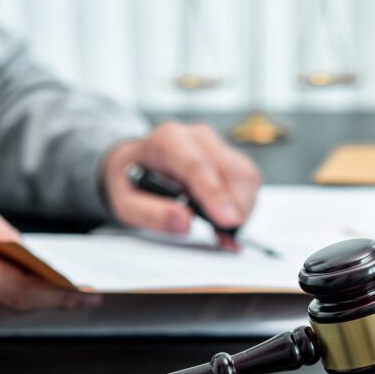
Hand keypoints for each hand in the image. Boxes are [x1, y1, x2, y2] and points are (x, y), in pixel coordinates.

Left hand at [101, 122, 261, 233]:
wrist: (136, 164)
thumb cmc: (132, 182)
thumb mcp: (125, 204)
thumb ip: (151, 214)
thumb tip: (184, 222)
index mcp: (167, 140)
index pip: (198, 166)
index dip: (215, 195)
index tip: (227, 221)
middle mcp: (197, 136)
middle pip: (231, 172)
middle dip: (234, 209)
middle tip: (225, 237)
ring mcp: (218, 144)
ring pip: (246, 176)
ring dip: (241, 209)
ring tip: (221, 230)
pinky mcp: (232, 156)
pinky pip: (249, 181)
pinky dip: (243, 205)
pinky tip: (225, 218)